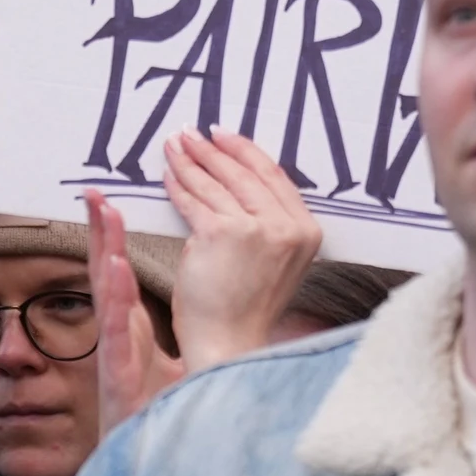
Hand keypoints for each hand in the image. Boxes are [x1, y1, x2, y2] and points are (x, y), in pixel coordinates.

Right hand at [82, 191, 173, 427]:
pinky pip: (115, 340)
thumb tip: (193, 303)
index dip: (110, 236)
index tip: (108, 198)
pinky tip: (115, 276)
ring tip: (105, 220)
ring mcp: (116, 358)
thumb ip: (166, 334)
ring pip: (107, 301)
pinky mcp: (119, 382)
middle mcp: (118, 338)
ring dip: (104, 259)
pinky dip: (113, 308)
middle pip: (104, 276)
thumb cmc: (156, 417)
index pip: (117, 273)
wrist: (150, 465)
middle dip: (99, 233)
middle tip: (95, 193)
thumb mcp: (164, 367)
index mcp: (128, 330)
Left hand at [163, 129, 321, 373]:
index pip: (274, 177)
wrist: (230, 341)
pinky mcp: (221, 234)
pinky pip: (195, 201)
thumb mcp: (274, 258)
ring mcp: (256, 229)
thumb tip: (236, 177)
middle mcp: (287, 227)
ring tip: (173, 146)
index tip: (222, 135)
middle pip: (245, 174)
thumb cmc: (246, 304)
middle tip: (189, 134)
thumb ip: (268, 221)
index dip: (245, 151)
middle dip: (212, 150)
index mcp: (307, 231)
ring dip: (190, 161)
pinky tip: (168, 176)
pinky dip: (178, 185)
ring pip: (216, 184)